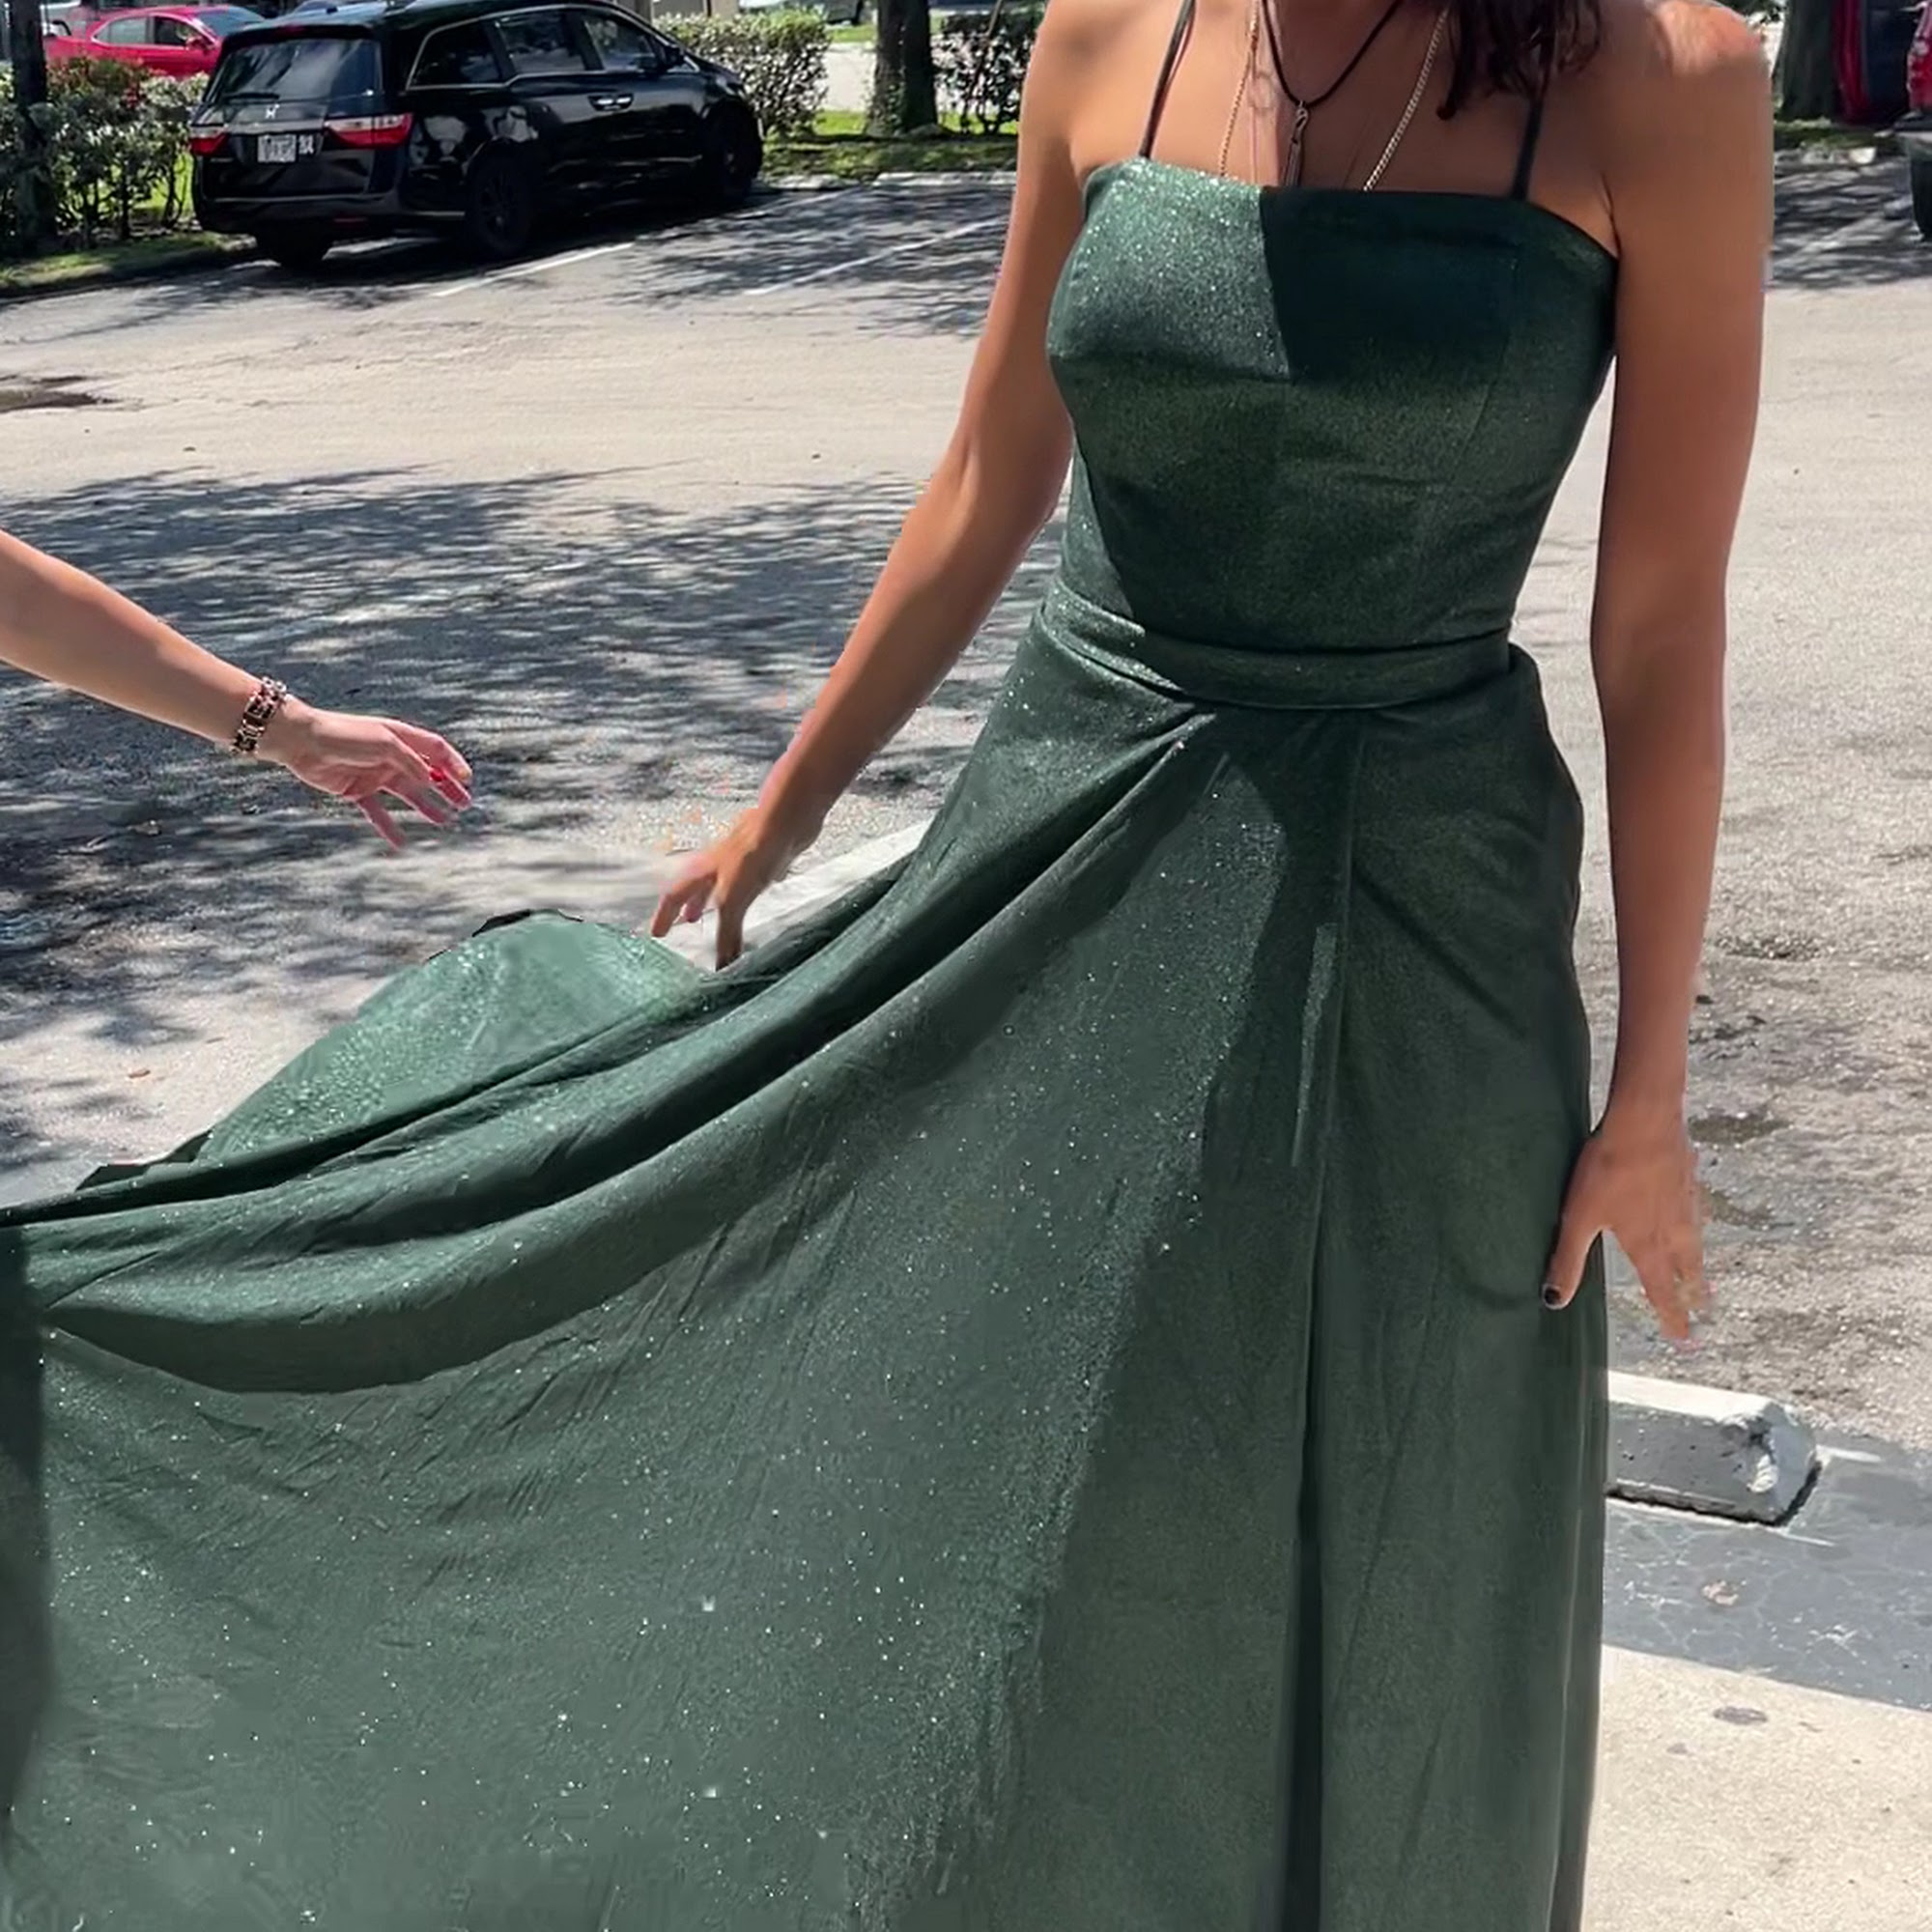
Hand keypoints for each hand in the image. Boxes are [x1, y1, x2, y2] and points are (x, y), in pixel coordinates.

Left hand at [263, 702, 472, 847]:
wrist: (301, 741)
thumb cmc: (344, 735)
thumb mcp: (384, 743)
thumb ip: (410, 761)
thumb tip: (432, 781)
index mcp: (400, 737)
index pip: (435, 750)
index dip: (453, 763)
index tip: (467, 781)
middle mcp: (391, 756)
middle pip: (427, 774)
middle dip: (447, 787)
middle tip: (464, 803)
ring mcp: (375, 774)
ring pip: (408, 794)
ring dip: (426, 806)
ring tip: (445, 821)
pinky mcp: (357, 790)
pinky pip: (378, 812)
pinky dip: (389, 827)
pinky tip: (401, 843)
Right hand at [649, 804, 814, 968]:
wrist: (785, 823)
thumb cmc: (752, 853)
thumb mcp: (733, 899)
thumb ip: (727, 932)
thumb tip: (722, 965)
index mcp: (702, 871)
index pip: (674, 895)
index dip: (664, 915)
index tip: (657, 933)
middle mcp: (717, 864)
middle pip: (697, 887)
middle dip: (691, 906)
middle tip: (688, 922)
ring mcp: (741, 860)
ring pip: (722, 884)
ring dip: (718, 901)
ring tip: (722, 915)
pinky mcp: (764, 858)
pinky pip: (749, 880)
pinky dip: (746, 892)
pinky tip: (757, 895)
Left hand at [1544, 1104, 1709, 1343]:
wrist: (1645, 1122)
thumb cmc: (1608, 1172)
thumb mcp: (1579, 1219)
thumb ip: (1568, 1260)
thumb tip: (1554, 1301)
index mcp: (1649, 1246)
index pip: (1662, 1291)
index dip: (1671, 1317)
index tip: (1684, 1339)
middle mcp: (1675, 1230)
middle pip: (1688, 1270)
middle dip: (1694, 1293)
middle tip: (1704, 1308)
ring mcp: (1686, 1202)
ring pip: (1696, 1240)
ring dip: (1699, 1261)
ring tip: (1701, 1270)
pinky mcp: (1689, 1176)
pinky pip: (1695, 1207)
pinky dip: (1696, 1220)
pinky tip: (1692, 1211)